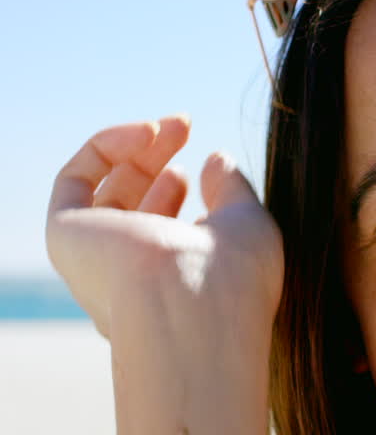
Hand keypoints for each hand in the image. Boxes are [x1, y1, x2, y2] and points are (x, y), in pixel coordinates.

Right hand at [45, 116, 282, 343]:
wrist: (195, 310)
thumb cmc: (234, 280)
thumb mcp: (248, 226)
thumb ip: (231, 191)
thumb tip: (217, 158)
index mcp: (168, 288)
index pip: (159, 234)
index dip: (179, 187)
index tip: (209, 154)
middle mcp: (128, 281)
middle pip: (131, 208)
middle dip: (157, 160)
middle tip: (184, 124)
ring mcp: (96, 262)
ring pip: (105, 195)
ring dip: (136, 149)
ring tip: (172, 125)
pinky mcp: (68, 239)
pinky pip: (74, 182)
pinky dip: (106, 147)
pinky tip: (145, 132)